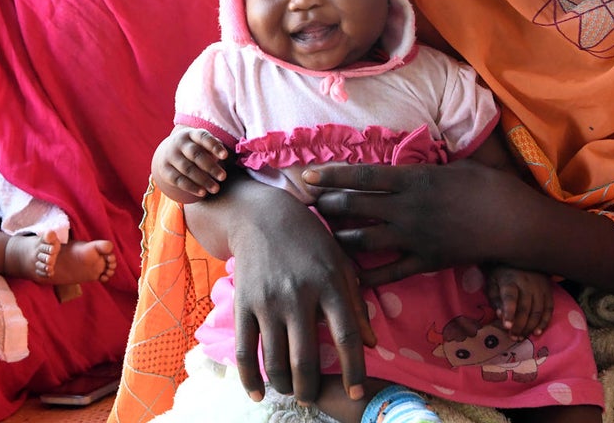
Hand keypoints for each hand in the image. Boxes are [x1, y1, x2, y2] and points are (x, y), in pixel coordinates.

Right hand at [152, 126, 227, 199]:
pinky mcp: (164, 170)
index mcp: (191, 134)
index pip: (203, 137)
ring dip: (203, 180)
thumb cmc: (193, 149)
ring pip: (187, 169)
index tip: (225, 156)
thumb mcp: (202, 144)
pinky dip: (191, 187)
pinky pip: (178, 180)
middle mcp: (179, 143)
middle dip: (210, 166)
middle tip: (223, 177)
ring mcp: (170, 156)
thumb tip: (222, 155)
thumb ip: (213, 148)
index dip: (214, 146)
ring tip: (216, 189)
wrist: (167, 153)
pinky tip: (203, 192)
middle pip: (195, 154)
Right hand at [216, 183, 374, 405]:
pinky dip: (250, 379)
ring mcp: (268, 301)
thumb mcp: (341, 263)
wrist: (263, 215)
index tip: (356, 393)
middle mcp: (298, 295)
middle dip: (311, 389)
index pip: (345, 336)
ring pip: (275, 360)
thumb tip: (370, 344)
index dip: (353, 370)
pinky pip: (245, 350)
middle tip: (313, 398)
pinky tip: (258, 393)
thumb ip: (356, 304)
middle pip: (305, 359)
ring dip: (284, 386)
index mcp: (329, 284)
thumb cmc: (310, 240)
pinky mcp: (243, 303)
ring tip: (292, 391)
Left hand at [307, 159, 537, 286]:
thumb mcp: (456, 166)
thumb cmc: (491, 187)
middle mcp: (407, 208)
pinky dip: (368, 277)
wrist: (515, 223)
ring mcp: (414, 237)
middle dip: (328, 205)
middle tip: (307, 205)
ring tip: (323, 237)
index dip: (332, 176)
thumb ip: (427, 169)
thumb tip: (411, 165)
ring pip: (365, 240)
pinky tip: (350, 279)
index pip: (362, 176)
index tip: (307, 176)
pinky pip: (390, 272)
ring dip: (340, 238)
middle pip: (355, 206)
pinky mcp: (425, 261)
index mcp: (413, 179)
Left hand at [487, 266, 553, 337]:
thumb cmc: (502, 273)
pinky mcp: (548, 290)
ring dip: (530, 327)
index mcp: (510, 279)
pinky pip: (549, 309)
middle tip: (513, 337)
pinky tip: (537, 332)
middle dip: (519, 326)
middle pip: (525, 308)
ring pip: (537, 311)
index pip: (510, 297)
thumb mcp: (493, 282)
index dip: (509, 312)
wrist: (521, 256)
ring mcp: (540, 287)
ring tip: (521, 337)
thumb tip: (500, 315)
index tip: (507, 326)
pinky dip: (544, 322)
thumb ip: (495, 299)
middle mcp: (527, 283)